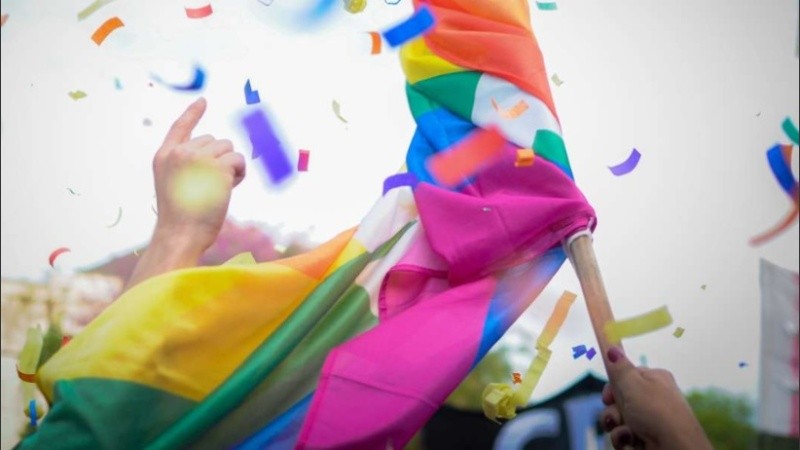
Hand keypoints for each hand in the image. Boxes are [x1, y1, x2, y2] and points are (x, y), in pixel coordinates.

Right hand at [152, 97, 245, 254]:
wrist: (180, 234)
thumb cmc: (181, 218)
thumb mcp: (176, 185)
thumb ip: (189, 166)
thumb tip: (221, 155)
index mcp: (164, 157)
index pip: (180, 127)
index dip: (193, 113)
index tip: (203, 101)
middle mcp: (179, 153)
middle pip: (213, 140)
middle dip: (219, 159)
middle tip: (211, 185)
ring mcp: (197, 158)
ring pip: (228, 148)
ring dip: (230, 166)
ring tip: (218, 188)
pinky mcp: (216, 168)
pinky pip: (238, 160)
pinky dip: (239, 173)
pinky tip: (229, 188)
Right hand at [600, 347, 711, 449]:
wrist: (676, 449)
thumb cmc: (657, 414)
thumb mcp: (634, 385)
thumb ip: (619, 367)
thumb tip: (611, 347)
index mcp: (654, 379)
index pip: (625, 376)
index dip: (613, 387)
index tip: (607, 397)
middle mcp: (652, 398)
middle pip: (618, 399)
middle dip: (612, 410)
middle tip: (618, 416)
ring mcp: (649, 420)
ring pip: (618, 419)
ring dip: (616, 426)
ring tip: (627, 432)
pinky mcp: (645, 438)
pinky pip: (624, 435)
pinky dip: (624, 439)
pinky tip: (631, 441)